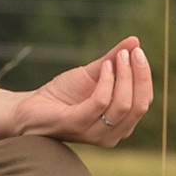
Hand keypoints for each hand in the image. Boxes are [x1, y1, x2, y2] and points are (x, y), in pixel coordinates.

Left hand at [11, 38, 151, 146]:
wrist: (31, 107)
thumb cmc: (63, 93)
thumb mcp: (93, 74)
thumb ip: (114, 60)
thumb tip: (135, 41)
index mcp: (120, 124)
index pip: (144, 102)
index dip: (144, 76)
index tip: (137, 51)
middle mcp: (112, 134)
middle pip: (139, 106)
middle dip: (140, 76)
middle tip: (133, 52)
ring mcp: (95, 133)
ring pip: (123, 105)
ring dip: (124, 76)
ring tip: (118, 56)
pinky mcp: (77, 125)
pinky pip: (100, 102)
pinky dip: (106, 81)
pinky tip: (103, 67)